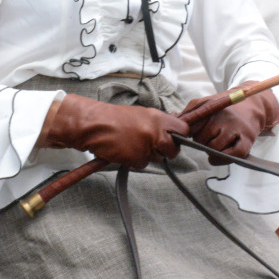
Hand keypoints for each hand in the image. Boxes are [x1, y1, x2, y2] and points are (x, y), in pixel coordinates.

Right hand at [39, 94, 188, 169]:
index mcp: (157, 117)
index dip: (180, 136)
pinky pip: (142, 165)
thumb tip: (172, 127)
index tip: (174, 139)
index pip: (183, 129)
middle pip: (174, 149)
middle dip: (166, 151)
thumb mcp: (140, 113)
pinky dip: (135, 161)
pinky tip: (125, 152)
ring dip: (148, 156)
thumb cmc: (113, 118)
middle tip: (155, 148)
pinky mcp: (137, 158)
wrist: (94, 125)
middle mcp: (155, 131)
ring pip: (158, 158)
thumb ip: (157, 121)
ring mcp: (147, 146)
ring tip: (133, 145)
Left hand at [181, 83, 278, 164]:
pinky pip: (233, 155)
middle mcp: (225, 118)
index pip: (193, 126)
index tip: (191, 134)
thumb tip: (174, 118)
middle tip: (205, 140)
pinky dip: (222, 159)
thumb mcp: (206, 103)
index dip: (190, 133)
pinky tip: (217, 157)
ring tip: (211, 148)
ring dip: (210, 152)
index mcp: (213, 108)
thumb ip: (190, 111)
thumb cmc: (224, 109)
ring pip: (216, 147)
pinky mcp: (248, 140)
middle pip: (202, 139)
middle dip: (200, 143)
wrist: (252, 106)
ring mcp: (237, 129)